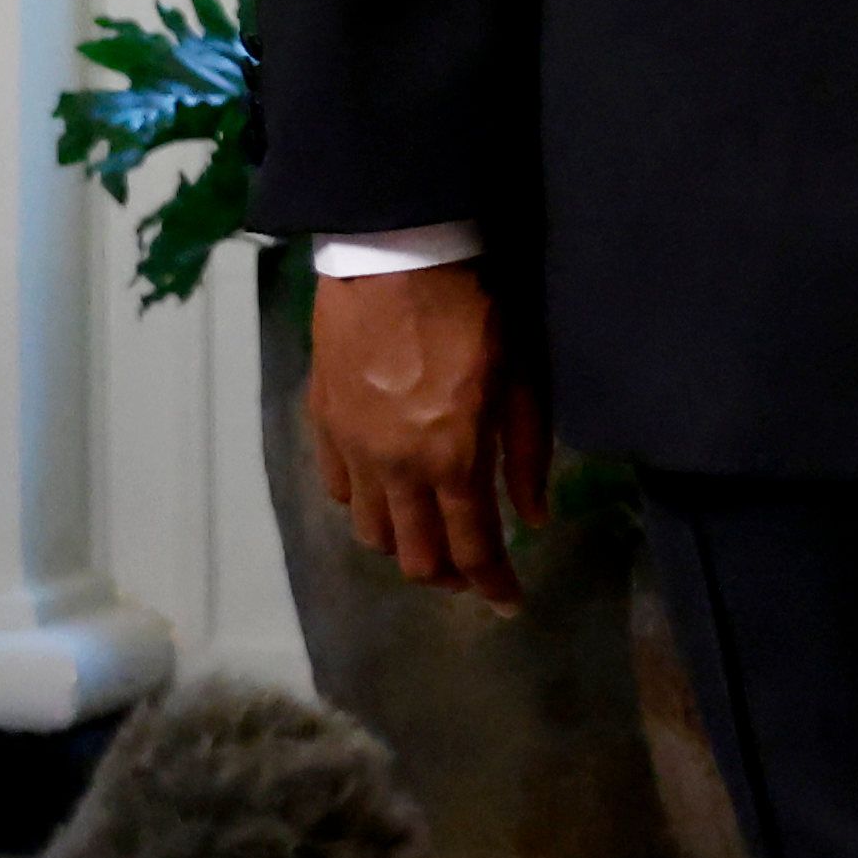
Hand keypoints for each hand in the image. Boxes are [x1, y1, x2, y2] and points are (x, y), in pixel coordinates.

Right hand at [308, 259, 549, 613]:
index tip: (509, 603)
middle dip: (448, 576)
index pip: (473, 548)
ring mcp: (353, 449)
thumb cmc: (473, 309)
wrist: (394, 255)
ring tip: (429, 535)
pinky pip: (339, 490)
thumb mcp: (520, 378)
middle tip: (470, 571)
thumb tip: (534, 517)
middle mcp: (397, 470)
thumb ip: (525, 454)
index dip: (492, 585)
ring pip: (372, 532)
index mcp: (452, 461)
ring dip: (405, 546)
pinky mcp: (322, 421)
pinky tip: (386, 495)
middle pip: (416, 556)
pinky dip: (364, 506)